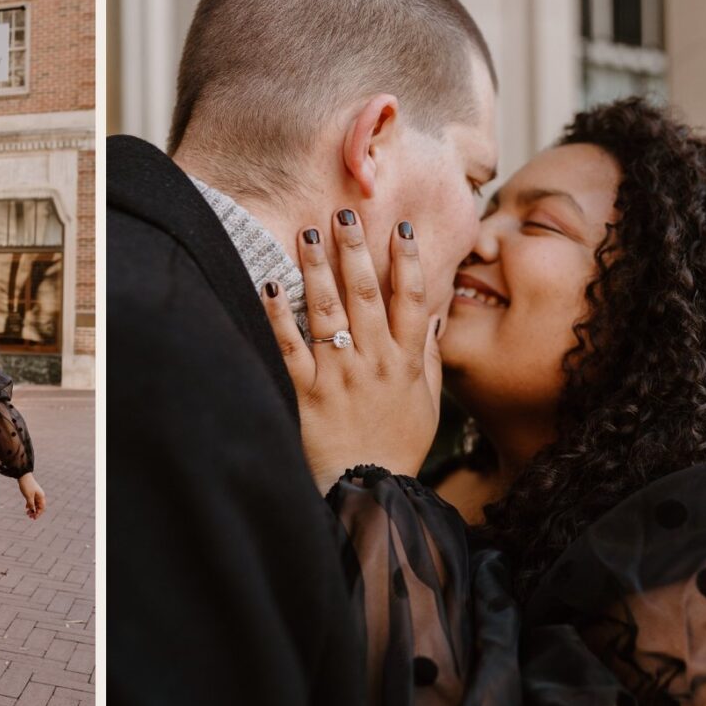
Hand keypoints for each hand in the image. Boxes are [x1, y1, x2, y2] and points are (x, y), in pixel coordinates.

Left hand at [18, 472, 45, 519]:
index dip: (38, 513)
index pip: (42, 508)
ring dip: (32, 509)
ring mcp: (36, 494)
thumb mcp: (28, 496)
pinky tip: (26, 508)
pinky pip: (32, 501)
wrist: (23, 475)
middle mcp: (39, 496)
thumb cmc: (27, 485)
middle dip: (35, 512)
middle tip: (29, 517)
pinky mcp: (31, 493)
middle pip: (39, 506)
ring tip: (27, 513)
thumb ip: (31, 504)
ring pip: (35, 504)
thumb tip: (33, 511)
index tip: (34, 518)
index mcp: (41, 496)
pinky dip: (29, 505)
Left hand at [259, 212, 441, 492]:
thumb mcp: (428, 404)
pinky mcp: (307, 394)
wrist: (370, 492)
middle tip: (344, 213)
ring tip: (307, 232)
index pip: (411, 300)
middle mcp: (374, 363)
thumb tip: (435, 315)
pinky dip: (278, 315)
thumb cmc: (399, 447)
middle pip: (365, 294)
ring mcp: (339, 377)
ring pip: (327, 312)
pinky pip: (290, 347)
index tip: (401, 227)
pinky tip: (269, 283)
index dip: (408, 261)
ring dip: (317, 268)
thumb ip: (430, 358)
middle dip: (355, 250)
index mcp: (405, 363)